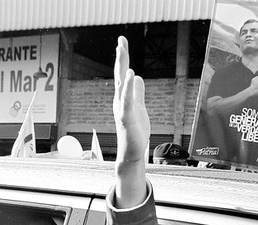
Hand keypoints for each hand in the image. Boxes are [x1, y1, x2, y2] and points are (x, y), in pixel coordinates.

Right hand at [113, 36, 150, 208]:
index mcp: (122, 97)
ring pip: (121, 84)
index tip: (122, 41)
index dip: (122, 57)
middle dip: (121, 57)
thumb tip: (139, 77)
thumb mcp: (139, 106)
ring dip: (121, 67)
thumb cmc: (135, 131)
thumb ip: (138, 92)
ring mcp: (122, 108)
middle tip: (121, 40)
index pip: (122, 73)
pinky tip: (131, 75)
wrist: (131, 151)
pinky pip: (127, 99)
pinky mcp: (126, 117)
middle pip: (120, 74)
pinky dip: (128, 87)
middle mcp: (119, 100)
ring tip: (122, 51)